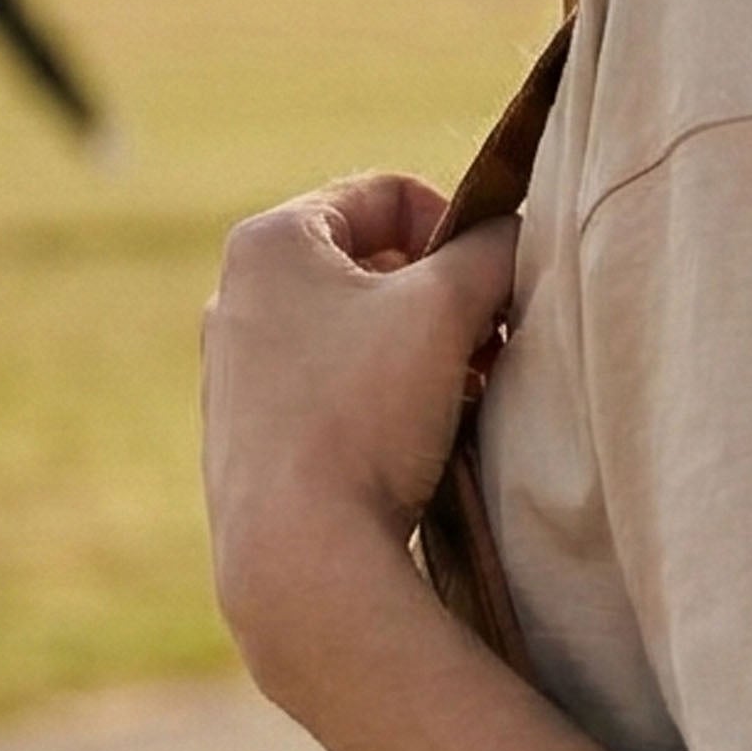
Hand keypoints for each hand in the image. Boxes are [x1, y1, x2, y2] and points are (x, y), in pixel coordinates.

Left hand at [202, 170, 520, 703]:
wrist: (298, 556)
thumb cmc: (364, 414)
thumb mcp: (447, 308)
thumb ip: (494, 249)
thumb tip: (516, 235)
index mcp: (270, 242)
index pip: (387, 194)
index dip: (458, 227)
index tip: (489, 287)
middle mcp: (237, 296)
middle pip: (371, 264)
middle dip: (441, 297)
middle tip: (487, 344)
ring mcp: (235, 371)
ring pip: (356, 330)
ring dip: (421, 352)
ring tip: (462, 396)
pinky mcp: (248, 436)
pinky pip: (334, 388)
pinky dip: (385, 399)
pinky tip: (418, 441)